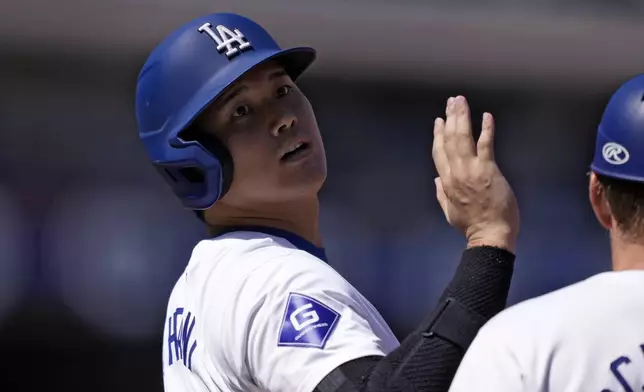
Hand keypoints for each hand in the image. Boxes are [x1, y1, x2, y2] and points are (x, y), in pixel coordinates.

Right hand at [431, 96, 518, 252]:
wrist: (490, 234)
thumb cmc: (472, 225)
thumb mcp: (450, 212)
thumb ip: (441, 194)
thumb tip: (436, 179)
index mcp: (447, 181)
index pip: (439, 152)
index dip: (438, 134)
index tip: (439, 120)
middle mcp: (456, 172)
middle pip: (450, 139)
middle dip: (451, 118)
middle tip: (452, 101)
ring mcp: (472, 170)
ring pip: (463, 138)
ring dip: (462, 118)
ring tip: (461, 102)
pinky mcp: (489, 170)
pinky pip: (486, 145)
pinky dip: (486, 129)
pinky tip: (486, 116)